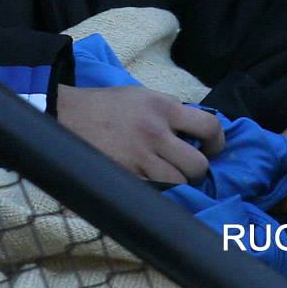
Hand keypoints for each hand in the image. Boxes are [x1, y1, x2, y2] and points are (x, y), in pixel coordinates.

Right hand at [56, 85, 222, 185]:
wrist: (68, 115)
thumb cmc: (108, 104)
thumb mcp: (143, 95)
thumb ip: (170, 109)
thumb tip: (196, 130)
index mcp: (163, 106)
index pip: (209, 126)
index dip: (218, 143)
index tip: (212, 149)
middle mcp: (156, 131)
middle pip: (198, 164)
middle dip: (198, 169)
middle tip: (189, 167)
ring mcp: (140, 157)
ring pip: (179, 183)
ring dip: (179, 183)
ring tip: (169, 176)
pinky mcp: (126, 175)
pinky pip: (156, 192)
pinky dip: (158, 191)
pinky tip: (152, 183)